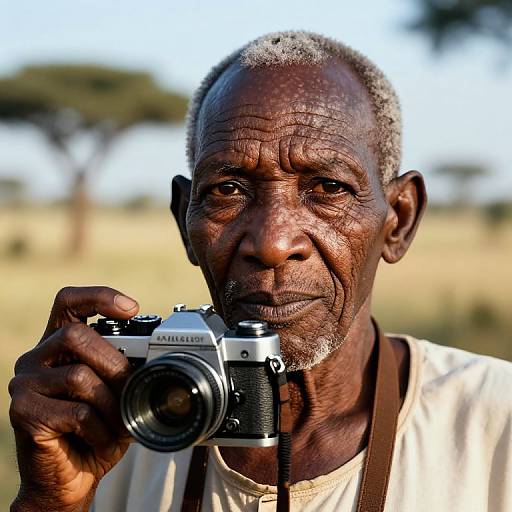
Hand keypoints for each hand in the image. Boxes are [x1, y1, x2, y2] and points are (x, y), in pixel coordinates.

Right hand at [9, 286, 139, 511]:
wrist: (70, 479)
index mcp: (58, 346)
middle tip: (131, 387)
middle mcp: (36, 358)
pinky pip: (76, 411)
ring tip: (120, 422)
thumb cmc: (96, 431)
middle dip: (114, 362)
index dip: (99, 296)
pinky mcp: (22, 412)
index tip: (132, 308)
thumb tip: (151, 355)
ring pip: (79, 375)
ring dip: (111, 403)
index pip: (69, 302)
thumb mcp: (116, 393)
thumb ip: (124, 368)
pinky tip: (101, 439)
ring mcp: (24, 384)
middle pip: (75, 335)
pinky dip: (100, 428)